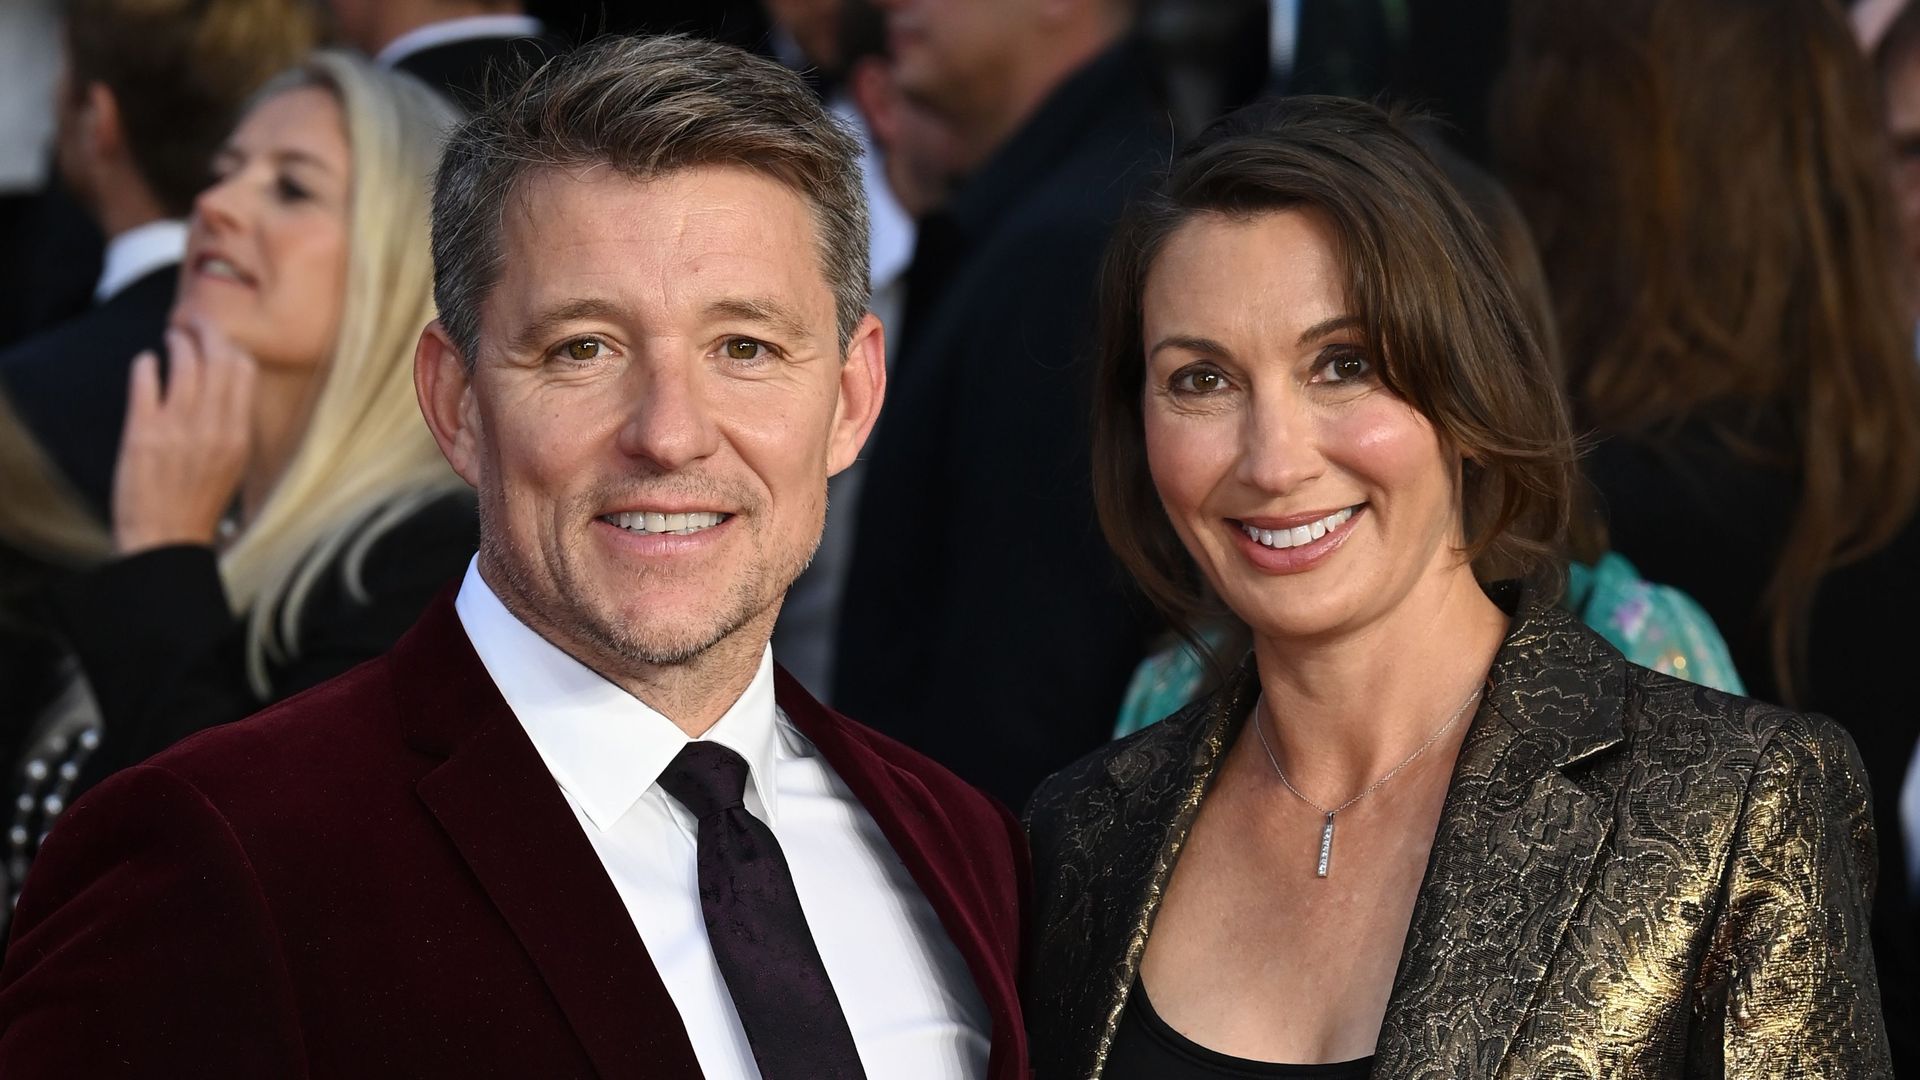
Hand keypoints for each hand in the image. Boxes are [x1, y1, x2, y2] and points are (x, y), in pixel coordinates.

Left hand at [110, 320, 256, 554]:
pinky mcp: (142, 431)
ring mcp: (177, 427)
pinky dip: (146, 364)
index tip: (220, 337)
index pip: (243, 370)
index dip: (231, 345)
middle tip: (194, 322)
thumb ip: (232, 423)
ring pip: (183, 362)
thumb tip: (227, 383)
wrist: (165, 538)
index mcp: (238, 433)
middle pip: (217, 358)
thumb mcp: (233, 462)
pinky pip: (146, 380)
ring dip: (176, 341)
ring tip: (171, 338)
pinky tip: (146, 363)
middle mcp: (212, 426)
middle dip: (206, 331)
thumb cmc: (198, 502)